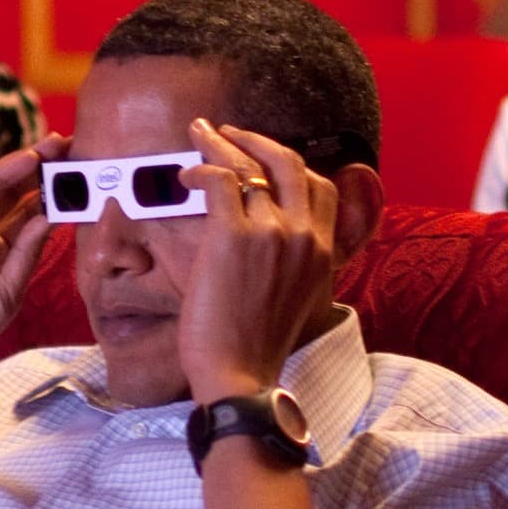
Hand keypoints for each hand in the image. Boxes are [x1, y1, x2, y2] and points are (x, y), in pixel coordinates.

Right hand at [0, 143, 57, 447]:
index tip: (78, 171)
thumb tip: (51, 215)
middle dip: (37, 168)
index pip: (24, 212)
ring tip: (50, 147)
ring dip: (19, 165)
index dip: (49, 190)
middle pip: (8, 193)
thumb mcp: (9, 290)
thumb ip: (26, 251)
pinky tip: (22, 164)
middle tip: (68, 144)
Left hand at [175, 120, 339, 403]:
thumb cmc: (257, 346)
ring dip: (218, 145)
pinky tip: (183, 176)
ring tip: (197, 135)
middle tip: (227, 132)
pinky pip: (218, 180)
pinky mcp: (233, 236)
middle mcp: (304, 234)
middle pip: (288, 162)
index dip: (291, 163)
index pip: (320, 186)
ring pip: (247, 166)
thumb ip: (297, 263)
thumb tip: (276, 242)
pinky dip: (200, 168)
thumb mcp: (297, 299)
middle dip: (255, 139)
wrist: (239, 375)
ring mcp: (271, 232)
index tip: (263, 156)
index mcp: (323, 250)